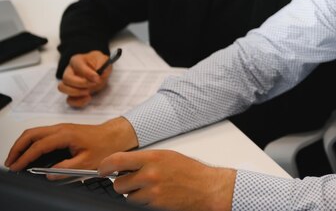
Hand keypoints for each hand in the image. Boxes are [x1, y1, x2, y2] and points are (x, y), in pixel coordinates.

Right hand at [4, 117, 137, 173]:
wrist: (115, 135)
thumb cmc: (105, 146)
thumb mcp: (87, 162)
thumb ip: (67, 168)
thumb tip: (49, 174)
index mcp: (66, 135)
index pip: (38, 146)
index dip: (25, 157)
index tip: (17, 167)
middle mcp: (61, 128)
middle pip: (31, 134)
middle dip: (17, 148)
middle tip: (10, 163)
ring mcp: (61, 127)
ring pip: (34, 132)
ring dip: (22, 144)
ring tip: (15, 159)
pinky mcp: (62, 130)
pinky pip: (41, 133)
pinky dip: (30, 142)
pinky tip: (28, 153)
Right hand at [58, 51, 112, 107]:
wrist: (99, 69)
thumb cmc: (100, 64)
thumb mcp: (104, 61)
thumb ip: (104, 66)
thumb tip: (100, 75)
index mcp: (77, 60)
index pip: (77, 65)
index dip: (87, 73)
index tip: (97, 78)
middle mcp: (69, 70)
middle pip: (66, 78)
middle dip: (81, 83)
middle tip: (93, 84)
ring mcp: (69, 82)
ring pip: (63, 88)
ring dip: (76, 92)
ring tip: (89, 92)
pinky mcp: (72, 92)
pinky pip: (69, 100)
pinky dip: (78, 102)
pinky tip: (88, 98)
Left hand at [99, 150, 235, 210]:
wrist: (207, 188)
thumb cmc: (190, 171)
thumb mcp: (167, 156)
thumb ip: (144, 160)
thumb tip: (124, 164)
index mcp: (152, 157)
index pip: (116, 160)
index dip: (105, 166)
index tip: (101, 169)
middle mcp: (150, 174)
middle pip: (118, 184)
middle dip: (123, 184)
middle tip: (132, 182)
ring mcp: (152, 192)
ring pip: (128, 197)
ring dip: (134, 195)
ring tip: (150, 189)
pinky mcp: (155, 205)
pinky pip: (138, 205)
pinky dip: (144, 202)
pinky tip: (157, 196)